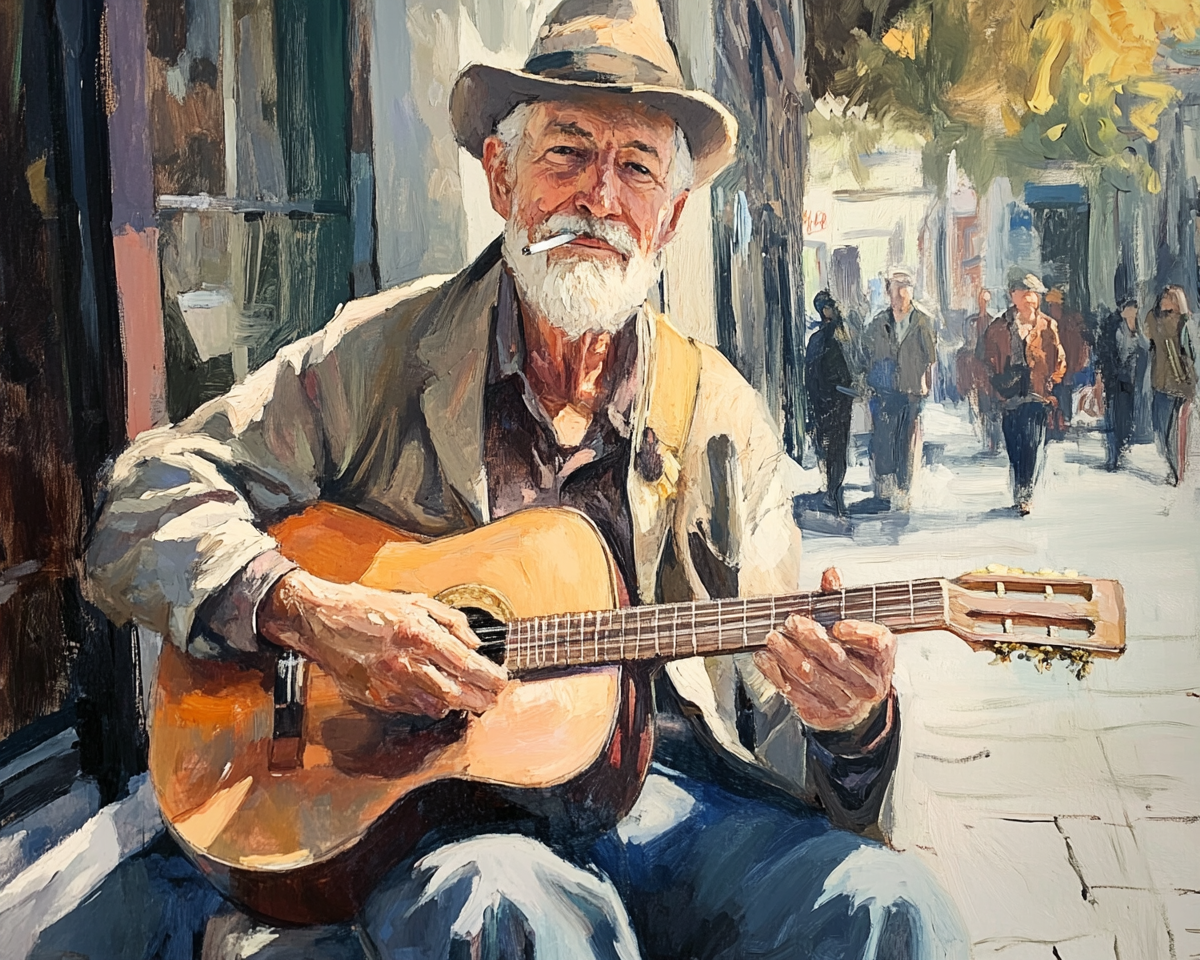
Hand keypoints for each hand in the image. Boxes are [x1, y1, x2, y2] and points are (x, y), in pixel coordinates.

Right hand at [260, 570, 507, 718]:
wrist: (321, 620)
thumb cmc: (368, 607)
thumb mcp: (414, 601)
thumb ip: (450, 621)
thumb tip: (474, 643)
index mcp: (419, 634)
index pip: (466, 665)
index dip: (489, 678)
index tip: (502, 682)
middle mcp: (405, 662)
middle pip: (456, 693)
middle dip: (480, 700)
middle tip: (493, 700)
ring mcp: (389, 684)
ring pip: (436, 706)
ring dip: (458, 706)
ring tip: (471, 700)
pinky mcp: (375, 698)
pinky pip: (412, 708)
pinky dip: (430, 705)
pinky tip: (438, 697)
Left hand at [753, 567, 894, 732]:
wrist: (852, 701)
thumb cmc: (850, 655)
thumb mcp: (851, 629)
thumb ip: (838, 601)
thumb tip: (831, 573)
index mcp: (882, 658)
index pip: (878, 644)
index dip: (859, 634)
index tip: (838, 624)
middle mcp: (868, 683)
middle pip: (838, 660)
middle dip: (812, 640)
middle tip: (792, 621)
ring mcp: (846, 702)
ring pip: (814, 678)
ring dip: (789, 656)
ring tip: (773, 638)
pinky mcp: (821, 714)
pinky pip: (796, 694)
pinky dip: (777, 674)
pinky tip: (764, 658)